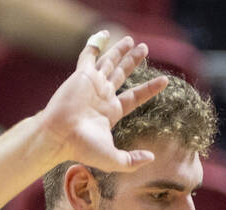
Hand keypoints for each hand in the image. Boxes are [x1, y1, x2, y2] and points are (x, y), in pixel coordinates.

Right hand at [36, 32, 168, 172]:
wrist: (60, 136)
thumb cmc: (83, 148)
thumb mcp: (114, 159)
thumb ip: (133, 160)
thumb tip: (153, 158)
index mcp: (111, 111)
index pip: (135, 95)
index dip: (150, 88)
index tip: (165, 80)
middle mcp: (103, 95)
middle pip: (122, 73)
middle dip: (133, 61)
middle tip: (144, 49)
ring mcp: (92, 83)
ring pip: (110, 62)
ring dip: (121, 51)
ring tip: (132, 40)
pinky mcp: (82, 75)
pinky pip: (90, 55)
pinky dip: (97, 44)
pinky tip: (105, 34)